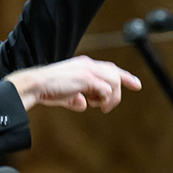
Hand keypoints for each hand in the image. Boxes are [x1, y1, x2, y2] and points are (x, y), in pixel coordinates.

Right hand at [6, 56, 140, 112]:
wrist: (36, 85)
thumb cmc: (47, 90)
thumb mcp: (65, 94)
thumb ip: (75, 98)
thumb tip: (83, 104)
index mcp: (83, 65)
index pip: (109, 67)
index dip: (124, 75)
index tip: (136, 83)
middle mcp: (88, 65)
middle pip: (115, 72)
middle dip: (126, 81)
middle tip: (132, 90)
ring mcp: (88, 71)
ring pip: (114, 82)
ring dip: (112, 97)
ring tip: (102, 107)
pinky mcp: (87, 79)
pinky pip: (106, 90)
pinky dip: (104, 99)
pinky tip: (94, 104)